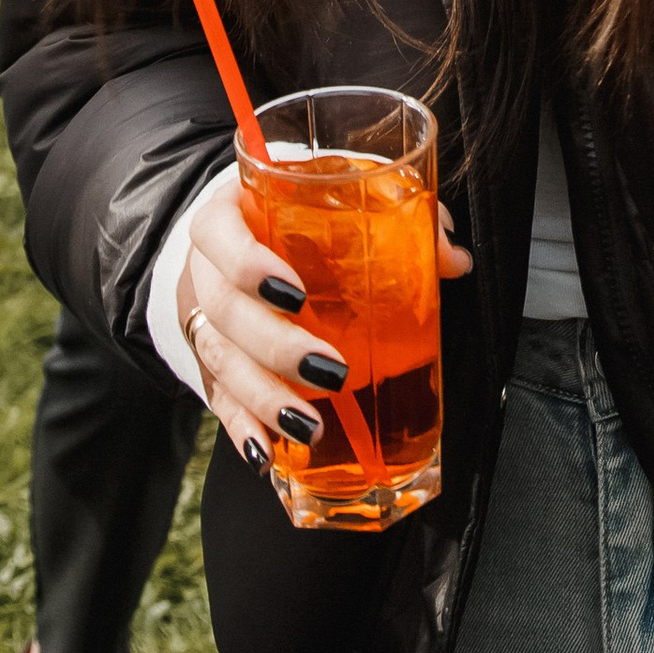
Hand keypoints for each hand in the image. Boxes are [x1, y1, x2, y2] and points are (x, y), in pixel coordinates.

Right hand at [173, 166, 472, 468]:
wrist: (246, 236)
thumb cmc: (298, 216)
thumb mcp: (338, 199)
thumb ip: (395, 217)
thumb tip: (452, 260)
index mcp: (230, 215)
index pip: (218, 234)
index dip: (248, 264)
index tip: (294, 293)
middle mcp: (205, 269)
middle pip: (223, 310)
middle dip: (275, 347)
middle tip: (330, 372)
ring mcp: (201, 319)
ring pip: (219, 361)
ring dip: (263, 398)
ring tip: (306, 428)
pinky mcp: (210, 362)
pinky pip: (218, 399)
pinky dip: (242, 427)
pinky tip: (265, 453)